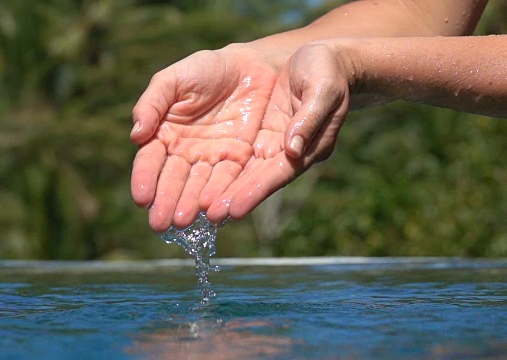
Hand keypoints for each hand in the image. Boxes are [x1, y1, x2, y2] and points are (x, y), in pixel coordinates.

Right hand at [130, 46, 279, 231]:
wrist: (250, 65)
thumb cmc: (206, 70)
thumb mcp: (173, 80)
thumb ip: (152, 103)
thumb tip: (135, 134)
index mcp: (165, 135)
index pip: (150, 161)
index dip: (145, 179)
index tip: (141, 198)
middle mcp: (187, 154)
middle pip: (174, 181)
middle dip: (167, 202)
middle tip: (161, 223)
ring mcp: (214, 159)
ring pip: (200, 186)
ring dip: (191, 205)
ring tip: (185, 220)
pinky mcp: (241, 160)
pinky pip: (231, 180)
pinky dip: (222, 195)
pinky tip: (214, 210)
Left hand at [206, 42, 352, 222]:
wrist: (320, 59)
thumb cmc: (326, 71)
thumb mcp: (323, 89)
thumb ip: (309, 119)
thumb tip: (292, 149)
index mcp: (309, 145)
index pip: (279, 174)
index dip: (256, 192)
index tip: (234, 210)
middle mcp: (288, 152)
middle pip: (255, 180)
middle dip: (231, 199)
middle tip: (206, 218)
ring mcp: (271, 145)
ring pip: (241, 172)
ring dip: (220, 190)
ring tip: (194, 210)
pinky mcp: (257, 135)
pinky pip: (234, 155)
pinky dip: (217, 169)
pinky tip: (198, 182)